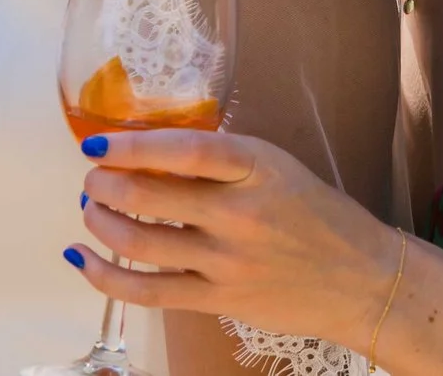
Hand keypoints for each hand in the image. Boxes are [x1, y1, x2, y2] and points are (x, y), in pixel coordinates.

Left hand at [66, 128, 399, 349]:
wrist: (361, 279)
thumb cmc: (314, 214)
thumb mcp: (273, 166)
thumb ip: (218, 160)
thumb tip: (145, 150)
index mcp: (256, 167)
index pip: (184, 150)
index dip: (132, 145)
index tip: (97, 143)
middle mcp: (240, 214)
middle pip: (149, 197)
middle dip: (103, 184)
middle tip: (92, 177)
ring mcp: (228, 261)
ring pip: (140, 243)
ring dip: (99, 222)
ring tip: (90, 209)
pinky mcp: (219, 299)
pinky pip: (149, 291)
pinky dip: (105, 275)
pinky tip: (80, 257)